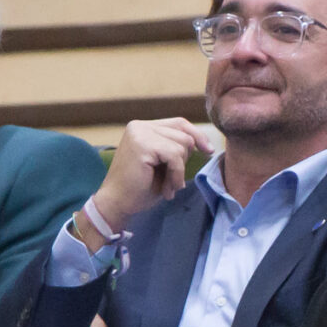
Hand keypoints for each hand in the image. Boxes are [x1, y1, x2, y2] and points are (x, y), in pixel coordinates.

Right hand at [89, 116, 215, 225]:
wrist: (117, 203)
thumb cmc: (139, 187)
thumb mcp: (162, 163)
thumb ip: (176, 148)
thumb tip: (204, 143)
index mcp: (143, 127)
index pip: (179, 123)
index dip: (197, 135)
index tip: (208, 150)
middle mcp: (140, 125)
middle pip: (184, 134)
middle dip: (184, 161)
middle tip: (171, 181)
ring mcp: (140, 133)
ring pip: (182, 145)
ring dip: (179, 170)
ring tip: (167, 186)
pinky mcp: (142, 145)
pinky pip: (175, 156)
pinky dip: (176, 174)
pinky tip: (167, 188)